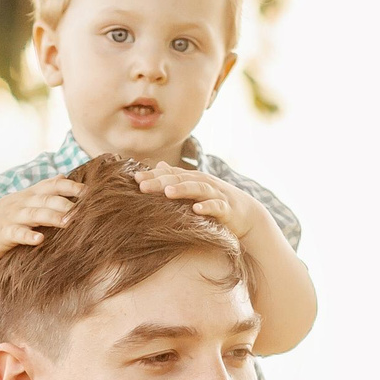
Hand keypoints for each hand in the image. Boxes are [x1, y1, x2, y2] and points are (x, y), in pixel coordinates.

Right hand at [0, 177, 79, 262]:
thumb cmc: (11, 214)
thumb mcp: (27, 198)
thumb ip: (45, 188)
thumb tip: (62, 175)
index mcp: (32, 194)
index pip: (53, 185)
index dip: (70, 186)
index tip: (88, 191)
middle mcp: (24, 203)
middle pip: (46, 200)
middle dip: (65, 203)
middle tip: (84, 210)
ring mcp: (13, 217)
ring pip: (34, 214)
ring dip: (52, 217)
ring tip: (68, 223)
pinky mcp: (4, 233)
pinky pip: (17, 233)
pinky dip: (28, 236)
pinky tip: (39, 239)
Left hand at [136, 163, 266, 244]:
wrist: (245, 214)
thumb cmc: (214, 201)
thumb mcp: (195, 188)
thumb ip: (177, 178)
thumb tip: (159, 165)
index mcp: (192, 179)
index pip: (169, 173)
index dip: (152, 175)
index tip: (134, 178)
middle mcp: (202, 183)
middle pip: (179, 178)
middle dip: (160, 181)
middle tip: (142, 185)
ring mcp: (215, 195)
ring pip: (198, 188)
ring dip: (183, 189)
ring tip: (167, 192)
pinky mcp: (226, 210)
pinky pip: (217, 207)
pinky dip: (207, 207)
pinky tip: (197, 209)